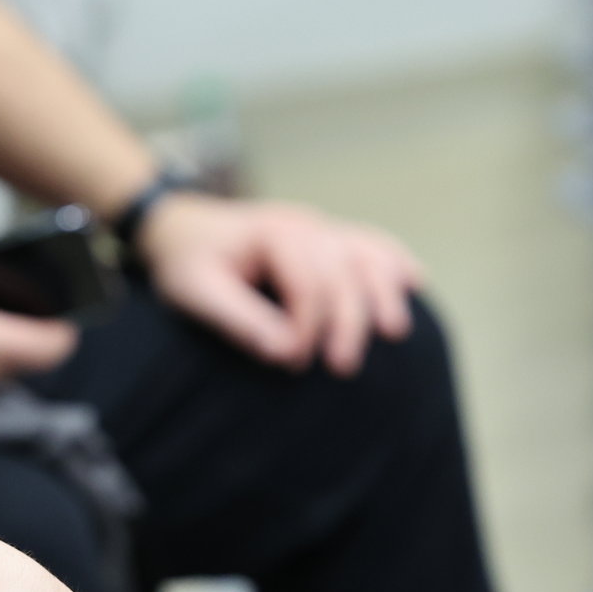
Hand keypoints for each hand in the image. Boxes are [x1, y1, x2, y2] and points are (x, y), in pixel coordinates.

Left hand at [136, 191, 422, 374]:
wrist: (178, 228)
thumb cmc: (186, 262)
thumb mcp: (196, 292)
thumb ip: (238, 320)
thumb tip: (284, 352)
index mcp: (271, 233)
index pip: (307, 280)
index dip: (307, 324)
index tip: (292, 360)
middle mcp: (303, 224)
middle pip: (345, 270)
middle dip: (348, 321)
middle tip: (342, 367)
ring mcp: (320, 227)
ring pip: (368, 253)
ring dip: (384, 292)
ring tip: (395, 332)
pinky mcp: (328, 237)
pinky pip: (371, 244)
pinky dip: (392, 261)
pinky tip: (414, 281)